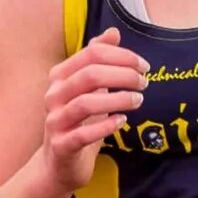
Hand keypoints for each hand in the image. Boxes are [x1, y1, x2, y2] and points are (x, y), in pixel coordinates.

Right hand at [40, 28, 146, 192]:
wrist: (59, 164)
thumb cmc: (79, 122)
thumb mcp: (89, 88)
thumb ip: (98, 59)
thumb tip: (113, 32)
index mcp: (60, 76)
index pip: (92, 54)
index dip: (122, 56)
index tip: (144, 66)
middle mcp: (53, 95)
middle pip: (90, 75)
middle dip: (123, 75)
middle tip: (145, 83)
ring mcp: (55, 121)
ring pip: (86, 103)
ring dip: (118, 100)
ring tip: (138, 100)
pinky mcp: (61, 146)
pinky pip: (83, 134)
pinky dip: (106, 126)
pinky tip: (122, 121)